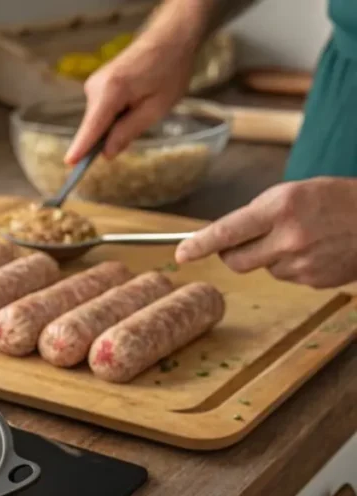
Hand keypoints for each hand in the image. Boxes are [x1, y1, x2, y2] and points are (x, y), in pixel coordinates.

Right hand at [64, 34, 197, 164]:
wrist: (169, 37)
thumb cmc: (169, 70)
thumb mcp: (156, 108)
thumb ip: (128, 131)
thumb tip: (106, 153)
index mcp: (111, 91)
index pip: (92, 127)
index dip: (81, 147)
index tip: (69, 163)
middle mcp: (95, 86)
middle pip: (94, 126)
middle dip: (112, 134)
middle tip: (142, 117)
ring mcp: (93, 84)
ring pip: (98, 119)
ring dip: (117, 121)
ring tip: (143, 102)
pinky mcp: (96, 84)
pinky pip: (101, 110)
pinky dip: (115, 113)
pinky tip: (135, 99)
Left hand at [174, 177, 356, 287]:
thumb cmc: (337, 200)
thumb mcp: (294, 192)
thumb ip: (258, 213)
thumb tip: (225, 236)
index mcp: (281, 208)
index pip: (227, 232)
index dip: (200, 244)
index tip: (181, 254)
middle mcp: (289, 238)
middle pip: (236, 261)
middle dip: (232, 253)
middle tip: (246, 240)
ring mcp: (301, 264)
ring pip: (262, 268)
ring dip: (269, 256)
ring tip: (301, 237)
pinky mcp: (312, 281)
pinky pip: (285, 276)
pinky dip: (291, 265)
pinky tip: (315, 250)